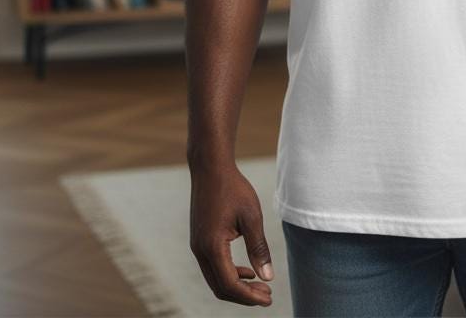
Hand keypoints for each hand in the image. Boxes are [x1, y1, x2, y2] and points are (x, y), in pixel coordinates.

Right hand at [189, 161, 273, 306]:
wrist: (211, 168)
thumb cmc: (233, 189)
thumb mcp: (252, 217)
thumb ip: (258, 248)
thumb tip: (268, 277)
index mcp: (212, 246)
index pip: (230, 284)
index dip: (249, 296)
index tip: (269, 298)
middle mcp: (200, 251)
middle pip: (220, 288)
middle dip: (244, 296)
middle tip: (267, 296)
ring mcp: (197, 246)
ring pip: (215, 279)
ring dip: (237, 286)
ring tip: (260, 285)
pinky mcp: (199, 240)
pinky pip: (213, 267)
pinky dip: (229, 274)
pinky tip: (247, 270)